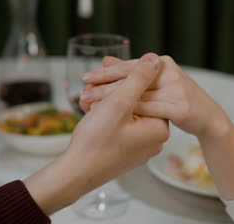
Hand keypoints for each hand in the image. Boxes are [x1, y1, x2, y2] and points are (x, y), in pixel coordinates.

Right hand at [24, 53, 168, 214]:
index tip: (106, 65)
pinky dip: (104, 115)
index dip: (125, 76)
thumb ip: (139, 79)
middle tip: (89, 83)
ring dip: (104, 101)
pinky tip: (88, 109)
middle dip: (110, 90)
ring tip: (84, 98)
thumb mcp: (118, 102)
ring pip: (124, 112)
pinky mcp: (126, 150)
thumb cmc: (96, 141)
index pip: (147, 90)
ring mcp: (139, 146)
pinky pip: (118, 125)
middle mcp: (153, 139)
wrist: (75, 174)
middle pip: (135, 101)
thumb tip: (155, 59)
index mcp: (159, 128)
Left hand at [80, 54, 232, 140]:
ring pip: (136, 94)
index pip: (129, 67)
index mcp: (163, 63)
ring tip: (90, 104)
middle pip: (131, 79)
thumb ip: (133, 72)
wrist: (209, 117)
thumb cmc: (178, 99)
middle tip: (82, 90)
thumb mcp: (156, 83)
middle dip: (104, 86)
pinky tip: (113, 117)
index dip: (106, 72)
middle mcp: (170, 72)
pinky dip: (129, 112)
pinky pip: (149, 109)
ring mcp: (176, 89)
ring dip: (111, 100)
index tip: (85, 76)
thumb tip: (107, 58)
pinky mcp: (180, 107)